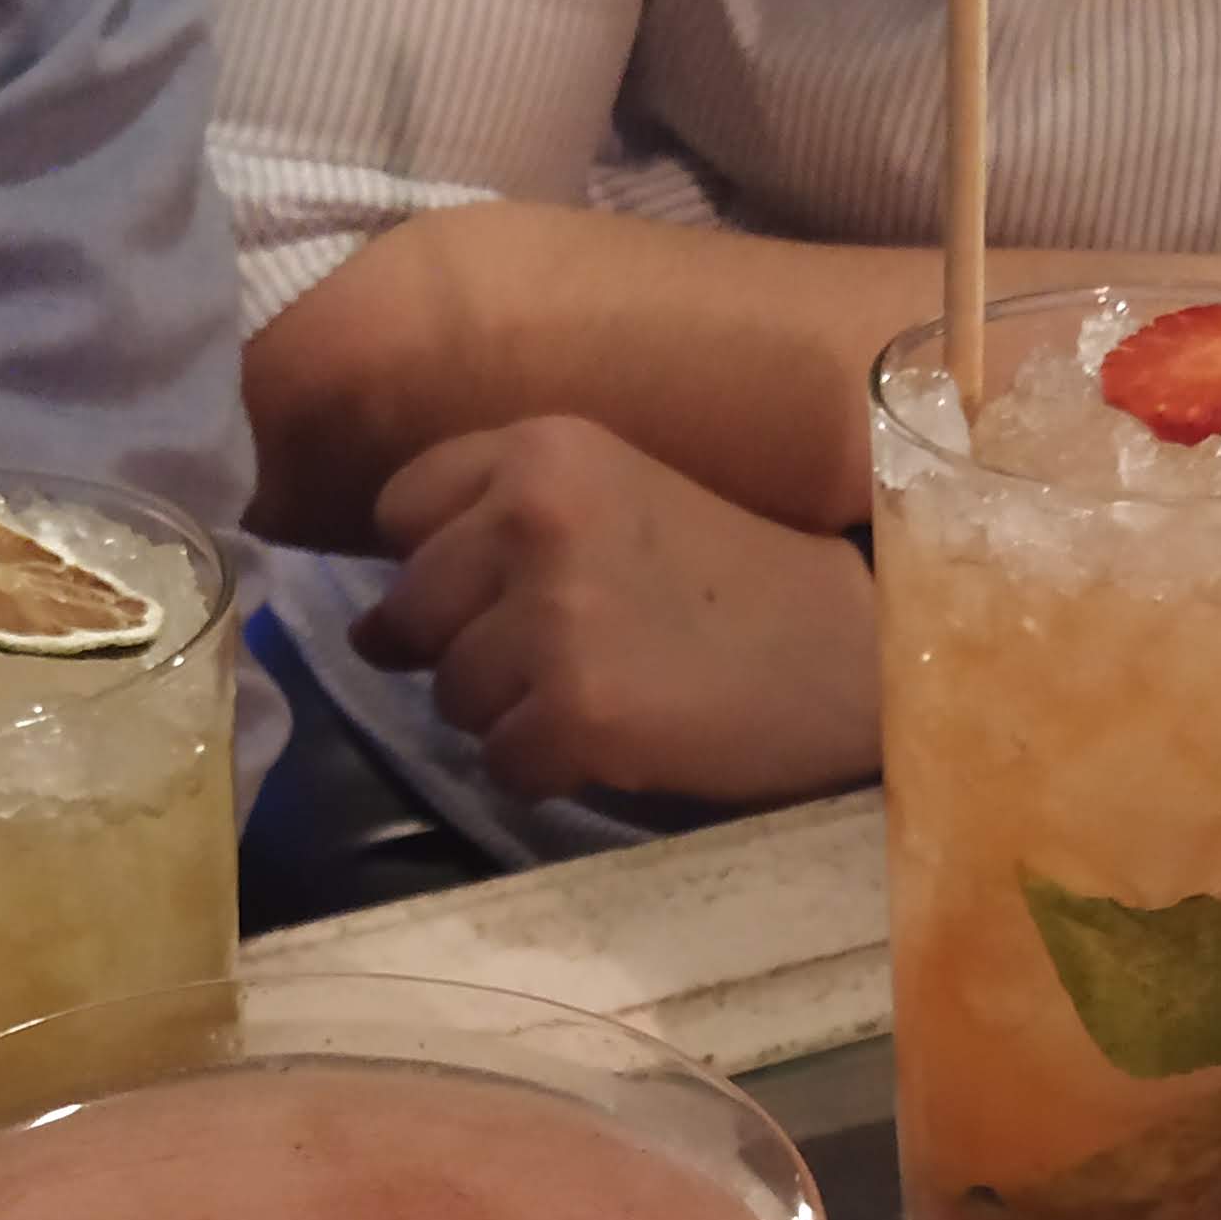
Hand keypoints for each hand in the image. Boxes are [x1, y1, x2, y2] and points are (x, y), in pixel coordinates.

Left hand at [351, 417, 882, 805]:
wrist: (854, 654)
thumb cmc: (735, 579)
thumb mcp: (615, 498)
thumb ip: (495, 529)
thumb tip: (366, 630)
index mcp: (543, 448)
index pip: (402, 511)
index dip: (439, 565)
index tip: (503, 589)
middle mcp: (534, 518)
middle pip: (411, 611)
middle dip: (467, 650)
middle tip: (563, 657)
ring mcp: (552, 618)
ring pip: (450, 695)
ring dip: (509, 714)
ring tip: (602, 693)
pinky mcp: (575, 711)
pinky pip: (501, 763)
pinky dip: (547, 770)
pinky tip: (616, 741)